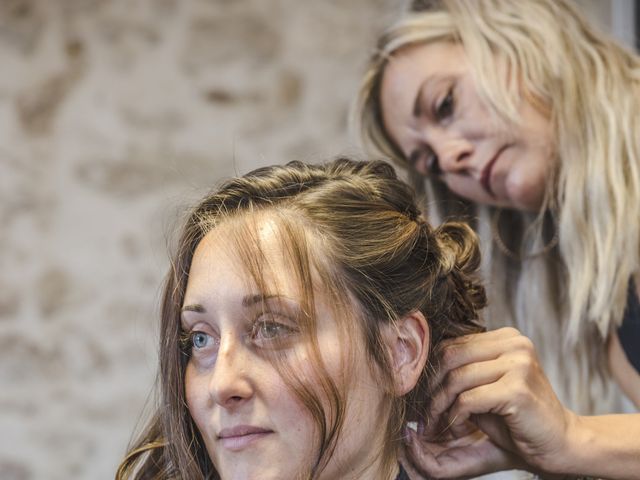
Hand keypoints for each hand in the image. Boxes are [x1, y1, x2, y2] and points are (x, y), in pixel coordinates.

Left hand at [407, 328, 577, 476]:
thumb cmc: (518, 418)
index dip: (432, 370)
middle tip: (424, 413)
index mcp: (506, 337)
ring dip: (439, 405)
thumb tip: (418, 367)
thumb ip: (461, 371)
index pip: (453, 344)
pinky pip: (468, 399)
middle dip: (431, 387)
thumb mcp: (485, 387)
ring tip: (436, 424)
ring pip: (456, 378)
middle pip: (450, 356)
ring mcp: (519, 364)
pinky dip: (455, 416)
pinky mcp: (517, 389)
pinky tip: (457, 428)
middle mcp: (514, 344)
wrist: (560, 445)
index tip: (422, 395)